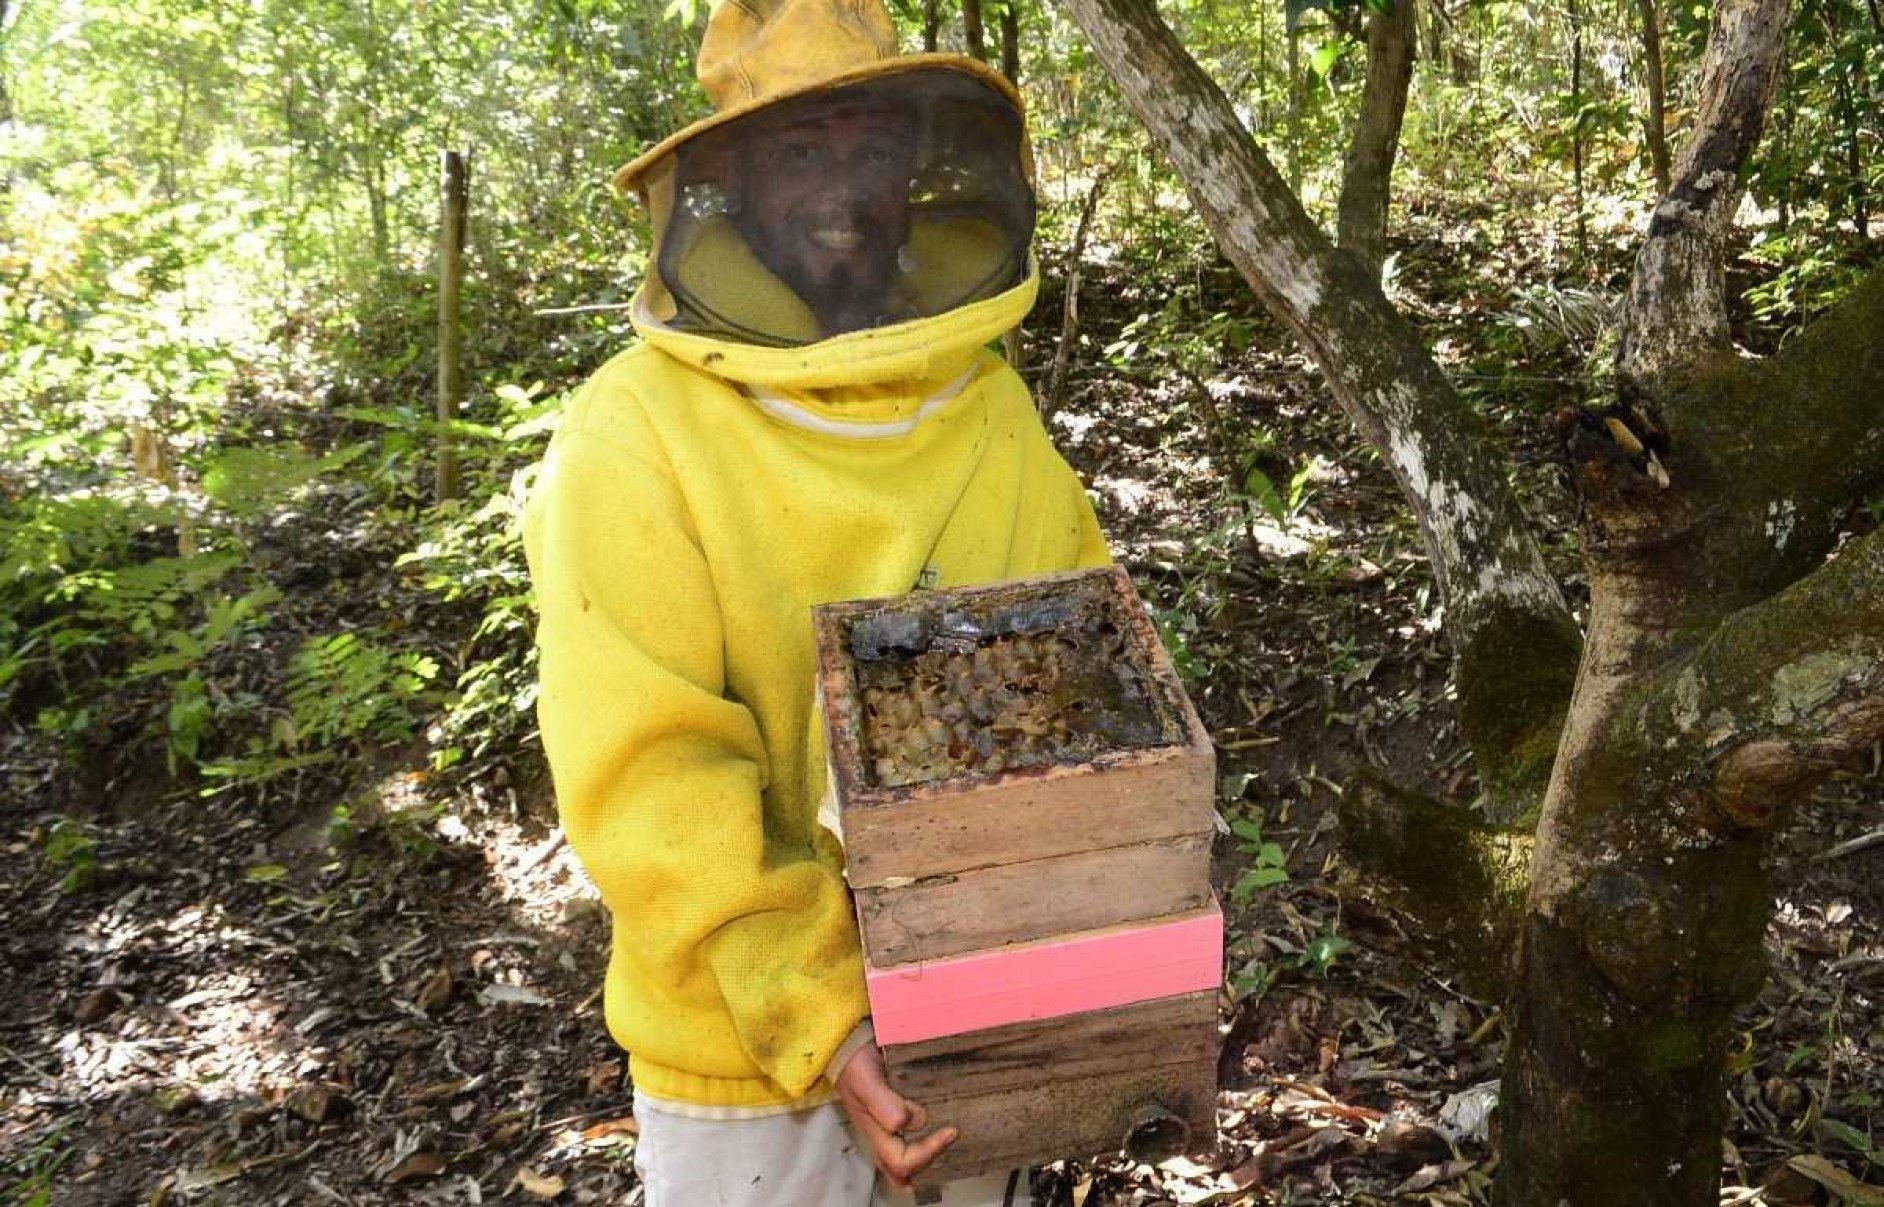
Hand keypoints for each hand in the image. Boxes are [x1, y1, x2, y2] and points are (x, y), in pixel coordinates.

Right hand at [835, 1041, 957, 1189]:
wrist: (845, 1046)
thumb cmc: (853, 1064)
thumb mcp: (866, 1082)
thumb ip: (885, 1105)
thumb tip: (916, 1121)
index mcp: (874, 1134)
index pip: (902, 1162)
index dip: (927, 1153)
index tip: (950, 1131)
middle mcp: (882, 1135)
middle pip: (904, 1169)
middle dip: (929, 1160)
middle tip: (952, 1135)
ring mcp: (887, 1125)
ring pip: (907, 1155)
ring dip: (929, 1152)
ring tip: (950, 1135)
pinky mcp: (894, 1111)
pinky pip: (910, 1136)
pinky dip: (927, 1136)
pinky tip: (941, 1122)